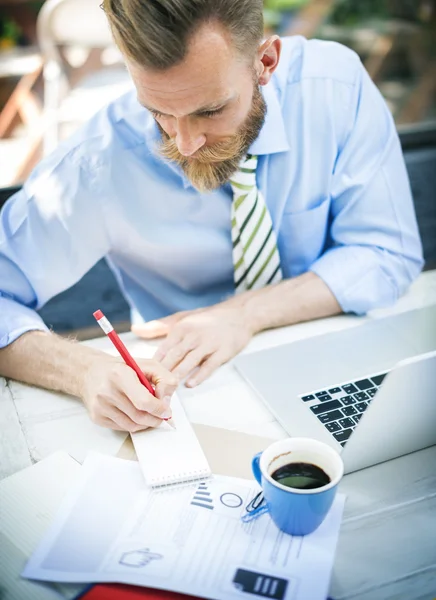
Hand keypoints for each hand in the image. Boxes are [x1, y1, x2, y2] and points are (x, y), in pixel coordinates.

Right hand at [81, 354, 176, 431]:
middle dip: (155, 418)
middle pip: (139, 416)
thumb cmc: (122, 369)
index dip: (159, 409)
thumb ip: (164, 379)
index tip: (166, 411)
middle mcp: (107, 391)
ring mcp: (100, 406)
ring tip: (148, 413)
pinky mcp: (97, 417)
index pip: (144, 401)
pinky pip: (122, 428)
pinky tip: (133, 413)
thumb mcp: (147, 365)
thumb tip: (166, 402)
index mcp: (120, 374)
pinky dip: (133, 424)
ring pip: (132, 425)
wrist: (90, 373)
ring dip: (145, 423)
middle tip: (162, 416)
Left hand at [131, 305, 253, 386]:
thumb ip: (158, 326)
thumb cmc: (206, 319)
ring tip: (167, 390)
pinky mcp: (223, 351)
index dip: (153, 365)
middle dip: (162, 374)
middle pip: (174, 357)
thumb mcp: (181, 318)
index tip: (144, 378)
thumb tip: (135, 329)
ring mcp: (209, 343)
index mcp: (181, 328)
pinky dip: (199, 375)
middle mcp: (194, 335)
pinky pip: (209, 365)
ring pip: (189, 362)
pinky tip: (190, 384)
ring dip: (178, 376)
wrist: (238, 315)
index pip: (163, 349)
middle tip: (153, 389)